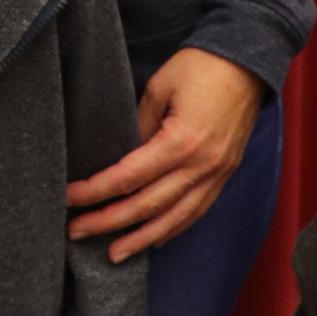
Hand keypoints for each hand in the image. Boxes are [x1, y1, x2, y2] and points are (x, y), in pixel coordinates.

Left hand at [66, 48, 266, 259]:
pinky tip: (155, 239)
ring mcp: (217, 175)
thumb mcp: (159, 86)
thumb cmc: (200, 65)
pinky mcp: (225, 175)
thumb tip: (122, 154)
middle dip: (109, 222)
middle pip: (147, 205)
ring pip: (174, 218)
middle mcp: (201, 166)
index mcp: (181, 142)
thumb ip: (139, 123)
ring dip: (142, 239)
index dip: (95, 191)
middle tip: (76, 232)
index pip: (128, 177)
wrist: (248, 61)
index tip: (69, 198)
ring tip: (113, 254)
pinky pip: (197, 211)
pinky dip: (174, 228)